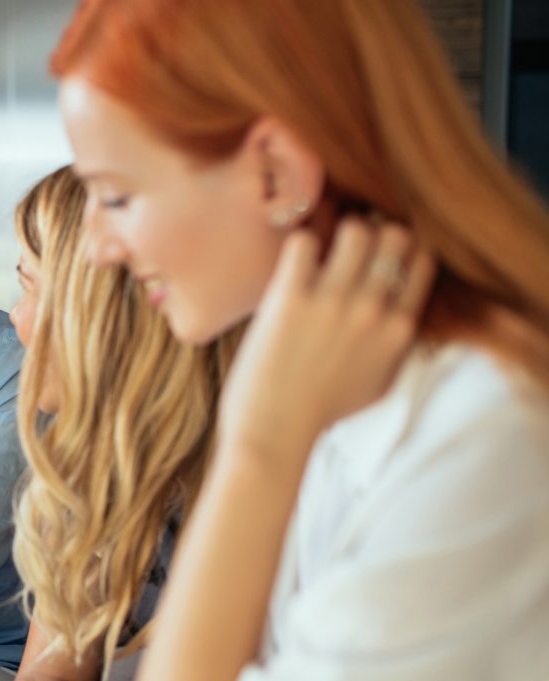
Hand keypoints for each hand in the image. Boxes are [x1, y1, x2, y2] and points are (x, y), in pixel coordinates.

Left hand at [218, 218, 434, 460]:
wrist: (275, 431)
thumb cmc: (322, 411)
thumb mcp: (380, 382)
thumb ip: (396, 345)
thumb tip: (401, 315)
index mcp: (400, 329)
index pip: (423, 260)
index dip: (401, 250)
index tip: (378, 257)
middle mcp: (373, 310)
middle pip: (395, 235)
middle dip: (375, 234)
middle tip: (348, 249)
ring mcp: (333, 301)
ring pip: (355, 229)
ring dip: (338, 233)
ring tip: (320, 254)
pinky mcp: (290, 299)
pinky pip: (303, 243)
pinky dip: (299, 245)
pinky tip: (292, 267)